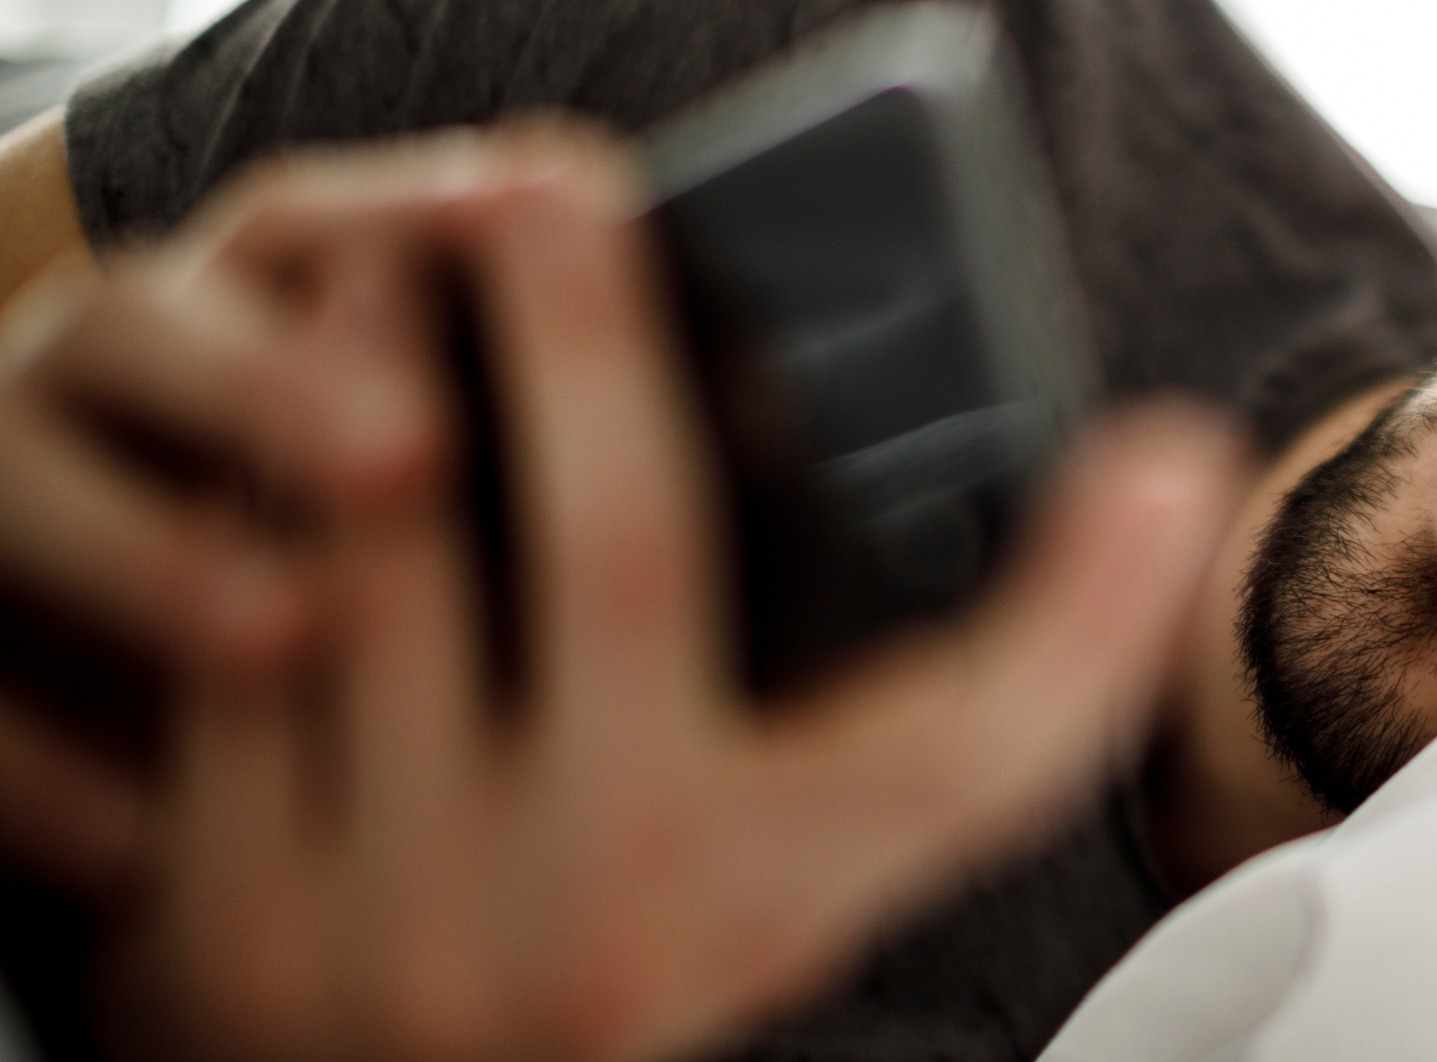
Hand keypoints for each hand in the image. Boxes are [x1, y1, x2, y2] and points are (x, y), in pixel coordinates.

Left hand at [0, 126, 1243, 1060]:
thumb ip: (855, 730)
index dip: (1093, 615)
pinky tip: (267, 457)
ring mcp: (403, 936)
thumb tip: (1065, 503)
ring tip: (390, 273)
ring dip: (375, 385)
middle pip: (628, 561)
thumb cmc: (600, 959)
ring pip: (387, 573)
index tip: (1174, 464)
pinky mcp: (219, 929)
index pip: (966, 758)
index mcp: (770, 913)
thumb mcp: (755, 875)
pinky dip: (249, 523)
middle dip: (596, 338)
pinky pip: (230, 657)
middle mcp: (608, 932)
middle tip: (557, 183)